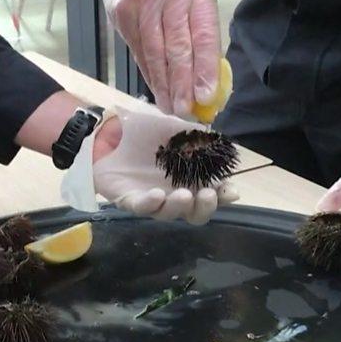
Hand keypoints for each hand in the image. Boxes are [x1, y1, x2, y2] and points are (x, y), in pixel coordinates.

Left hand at [92, 107, 237, 223]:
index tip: (230, 192)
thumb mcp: (173, 127)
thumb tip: (218, 141)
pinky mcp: (131, 201)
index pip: (212, 192)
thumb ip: (196, 135)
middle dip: (205, 207)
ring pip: (170, 214)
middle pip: (195, 213)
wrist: (110, 130)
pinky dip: (151, 203)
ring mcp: (153, 199)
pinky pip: (143, 208)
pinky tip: (156, 194)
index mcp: (189, 177)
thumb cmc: (144, 131)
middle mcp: (174, 192)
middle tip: (207, 195)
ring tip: (183, 195)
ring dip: (179, 206)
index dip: (223, 195)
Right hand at [103, 0, 219, 118]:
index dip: (204, 69)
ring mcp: (141, 2)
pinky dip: (148, 74)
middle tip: (186, 110)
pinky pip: (138, 51)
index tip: (206, 97)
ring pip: (154, 53)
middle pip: (177, 48)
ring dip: (163, 86)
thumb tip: (207, 80)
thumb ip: (203, 31)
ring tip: (171, 107)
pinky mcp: (122, 12)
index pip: (203, 36)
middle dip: (182, 85)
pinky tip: (156, 89)